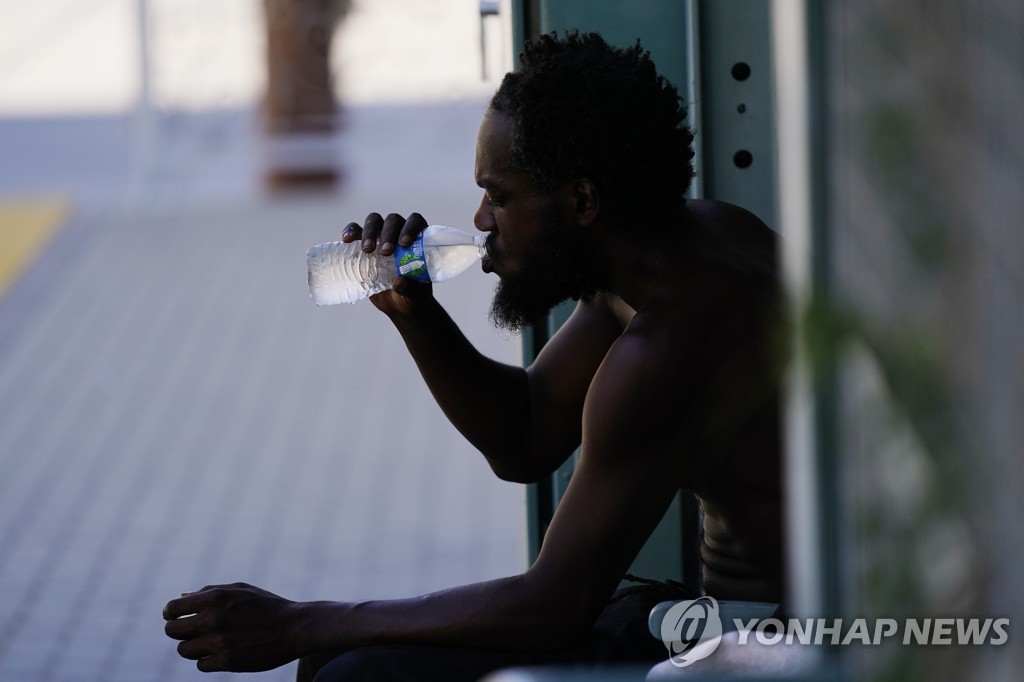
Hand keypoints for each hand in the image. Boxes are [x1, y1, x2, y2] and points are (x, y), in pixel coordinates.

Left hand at [163, 582, 304, 672]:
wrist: (295, 627)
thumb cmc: (267, 605)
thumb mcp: (240, 590)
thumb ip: (209, 592)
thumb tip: (181, 598)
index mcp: (214, 598)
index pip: (172, 608)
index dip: (170, 613)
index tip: (175, 617)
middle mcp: (213, 619)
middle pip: (173, 631)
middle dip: (178, 631)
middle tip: (191, 632)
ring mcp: (219, 642)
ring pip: (184, 650)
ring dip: (193, 647)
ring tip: (209, 642)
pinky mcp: (227, 661)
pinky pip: (201, 665)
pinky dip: (208, 660)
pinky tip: (222, 652)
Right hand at [342, 212, 434, 315]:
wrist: (397, 304)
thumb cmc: (412, 295)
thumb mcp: (415, 296)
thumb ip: (411, 289)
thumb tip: (399, 282)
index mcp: (417, 239)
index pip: (415, 222)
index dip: (410, 228)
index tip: (404, 243)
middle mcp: (399, 232)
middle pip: (393, 221)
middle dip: (388, 233)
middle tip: (385, 252)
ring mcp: (380, 236)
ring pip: (374, 221)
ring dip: (369, 231)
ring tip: (366, 250)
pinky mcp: (363, 243)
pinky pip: (355, 230)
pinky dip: (351, 231)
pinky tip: (347, 240)